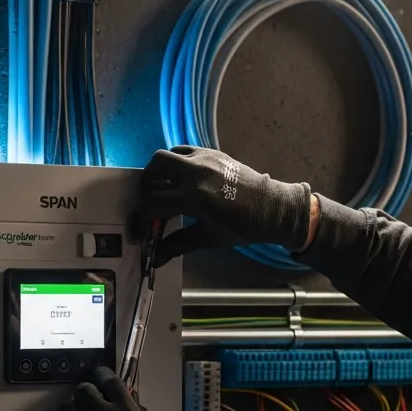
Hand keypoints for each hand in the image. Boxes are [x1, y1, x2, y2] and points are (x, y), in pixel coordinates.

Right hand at [130, 145, 312, 264]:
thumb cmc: (242, 227)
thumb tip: (156, 259)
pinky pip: (184, 151)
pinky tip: (180, 180)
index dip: (140, 220)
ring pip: (167, 155)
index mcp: (194, 197)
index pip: (153, 204)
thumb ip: (177, 245)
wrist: (273, 208)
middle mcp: (195, 172)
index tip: (138, 232)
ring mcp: (204, 158)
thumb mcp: (207, 239)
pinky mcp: (212, 153)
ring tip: (162, 189)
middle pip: (154, 167)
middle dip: (146, 186)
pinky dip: (176, 164)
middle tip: (148, 202)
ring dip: (159, 171)